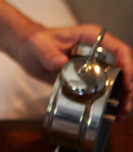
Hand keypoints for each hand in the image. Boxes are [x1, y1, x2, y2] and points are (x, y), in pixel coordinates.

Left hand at [17, 24, 132, 117]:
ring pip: (118, 80)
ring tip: (121, 113)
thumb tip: (61, 63)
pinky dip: (110, 100)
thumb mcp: (39, 46)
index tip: (128, 85)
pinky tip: (112, 113)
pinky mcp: (89, 77)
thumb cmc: (35, 42)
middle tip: (125, 106)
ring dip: (122, 97)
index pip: (119, 50)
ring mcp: (95, 65)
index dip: (129, 67)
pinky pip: (105, 88)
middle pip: (124, 68)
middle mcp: (98, 51)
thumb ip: (48, 54)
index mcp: (91, 38)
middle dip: (128, 88)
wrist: (28, 52)